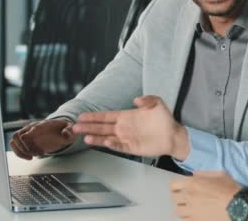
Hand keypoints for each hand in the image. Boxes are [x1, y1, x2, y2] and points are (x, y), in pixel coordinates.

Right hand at [9, 119, 75, 159]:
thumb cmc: (65, 130)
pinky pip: (15, 145)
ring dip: (20, 151)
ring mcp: (28, 133)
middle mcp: (32, 128)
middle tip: (34, 155)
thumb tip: (65, 134)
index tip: (37, 151)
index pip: (28, 131)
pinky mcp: (26, 139)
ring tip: (31, 157)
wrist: (62, 129)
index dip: (28, 141)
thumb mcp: (71, 131)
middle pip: (17, 135)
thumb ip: (69, 131)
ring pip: (13, 140)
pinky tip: (30, 157)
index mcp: (42, 125)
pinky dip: (19, 153)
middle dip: (23, 148)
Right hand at [72, 95, 189, 158]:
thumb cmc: (164, 119)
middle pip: (102, 127)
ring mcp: (126, 138)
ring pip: (107, 138)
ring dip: (96, 137)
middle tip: (74, 127)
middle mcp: (123, 127)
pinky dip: (112, 145)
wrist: (173, 135)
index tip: (81, 116)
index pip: (106, 116)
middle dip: (88, 127)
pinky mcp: (132, 147)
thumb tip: (136, 100)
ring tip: (84, 137)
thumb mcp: (157, 103)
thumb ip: (147, 99)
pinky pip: (119, 147)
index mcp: (126, 116)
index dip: (94, 116)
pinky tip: (105, 142)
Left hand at [170, 171, 243, 220]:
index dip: (176, 187)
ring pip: (177, 212)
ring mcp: (191, 211)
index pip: (173, 185)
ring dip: (182, 209)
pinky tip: (194, 216)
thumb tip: (194, 175)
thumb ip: (204, 174)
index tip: (179, 189)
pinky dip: (187, 218)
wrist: (238, 206)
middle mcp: (189, 196)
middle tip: (185, 199)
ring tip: (190, 209)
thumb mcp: (219, 174)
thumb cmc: (230, 189)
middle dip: (179, 198)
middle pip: (174, 199)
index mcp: (193, 183)